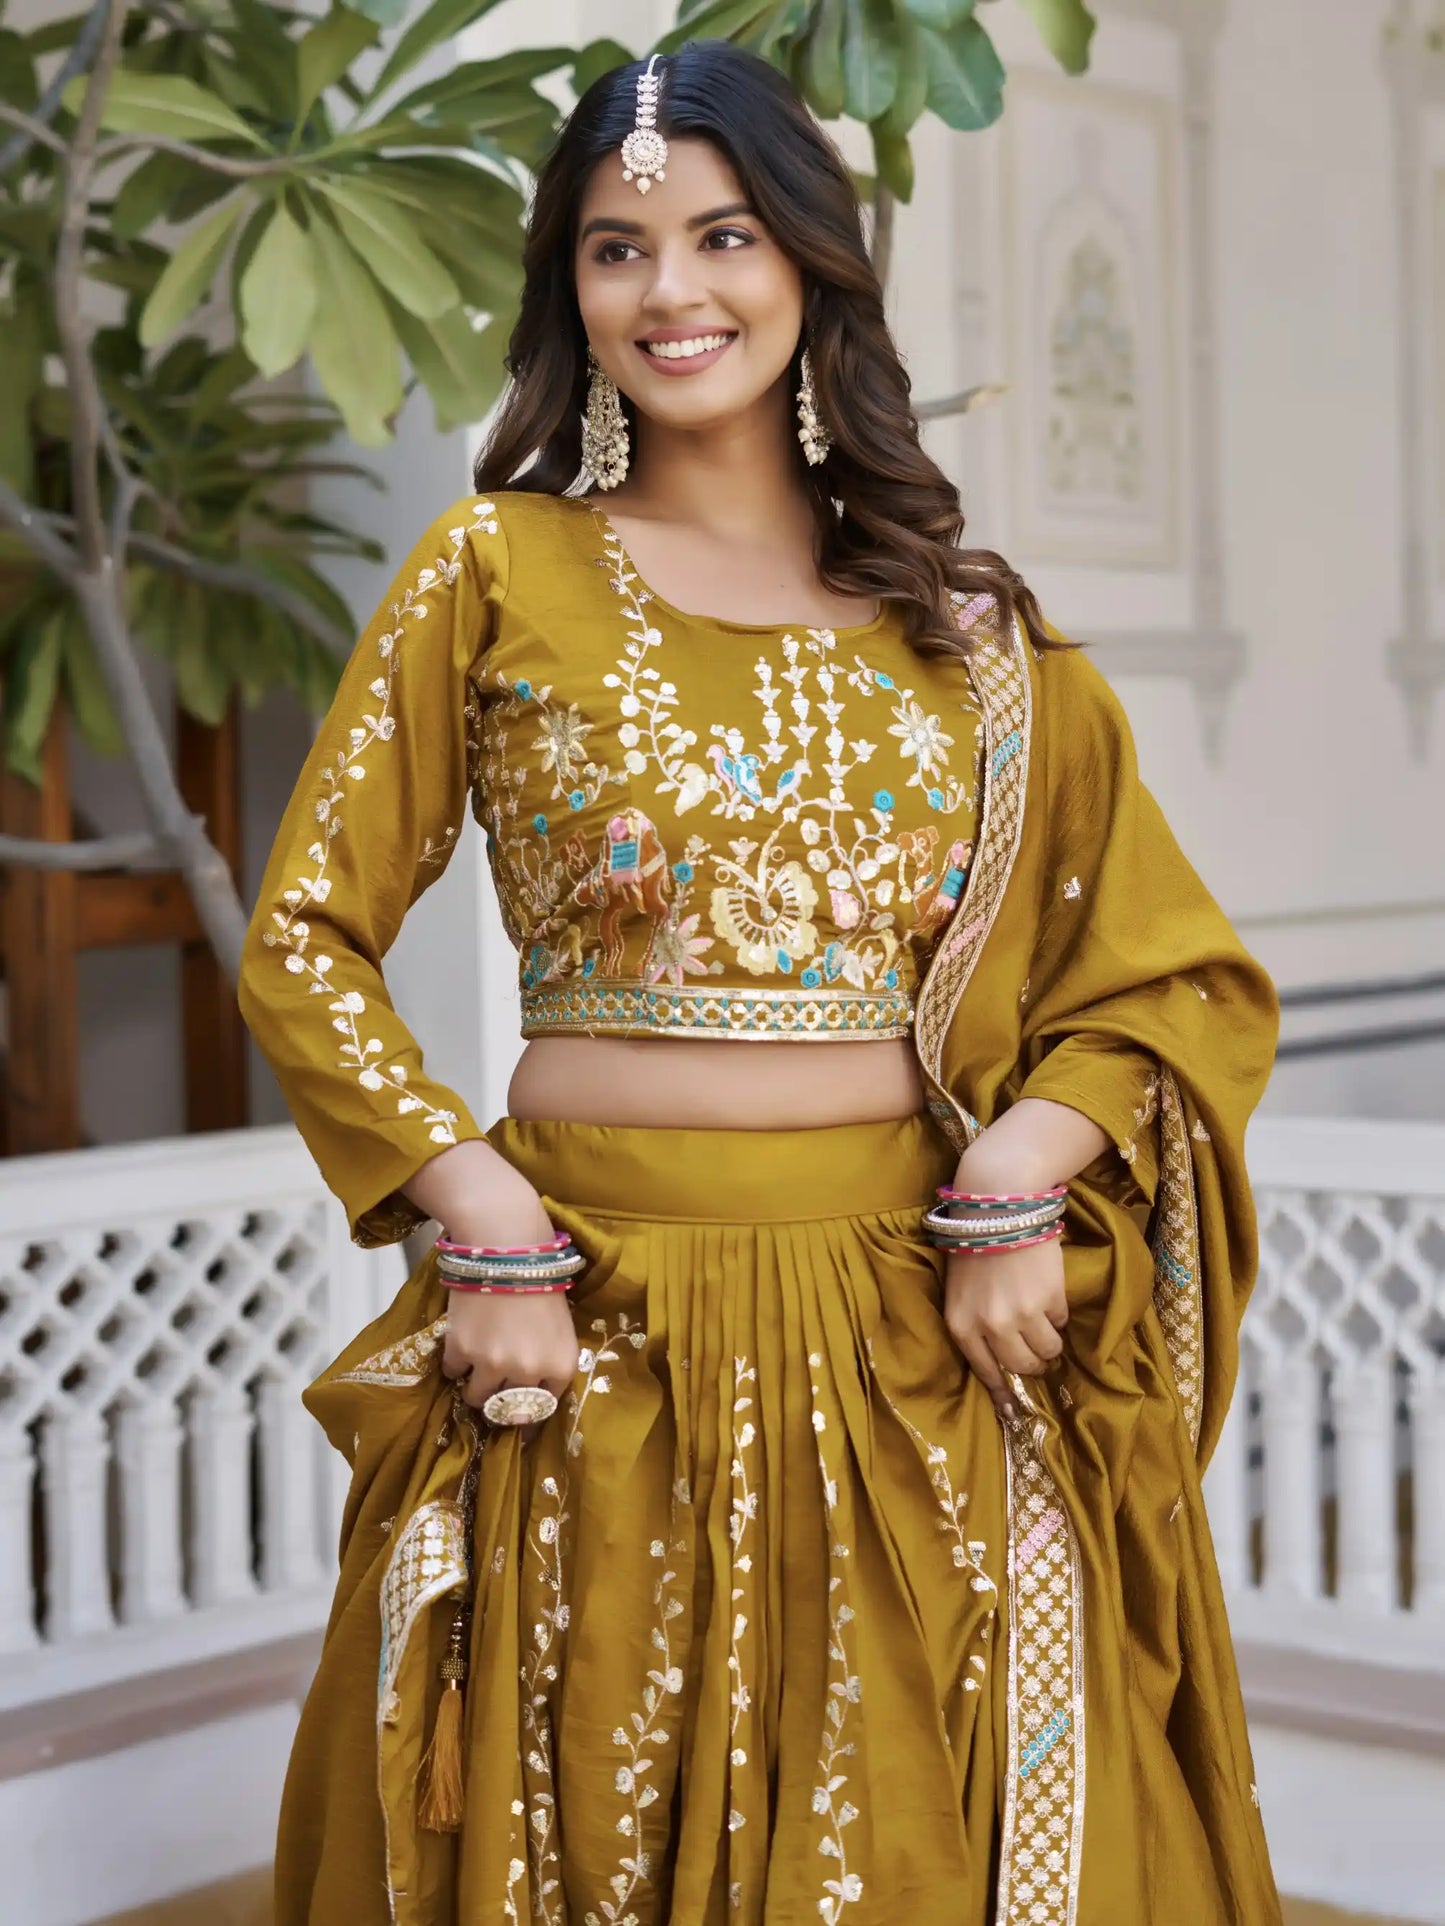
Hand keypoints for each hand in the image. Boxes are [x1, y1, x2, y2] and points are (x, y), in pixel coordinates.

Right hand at [436, 1194, 579, 1413]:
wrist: (506, 1245)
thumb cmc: (540, 1278)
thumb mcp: (560, 1325)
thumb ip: (547, 1361)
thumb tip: (528, 1392)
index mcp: (561, 1365)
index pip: (545, 1407)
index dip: (531, 1407)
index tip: (520, 1411)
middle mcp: (529, 1372)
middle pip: (509, 1409)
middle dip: (501, 1402)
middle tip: (494, 1388)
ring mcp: (493, 1364)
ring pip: (477, 1397)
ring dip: (475, 1386)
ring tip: (475, 1366)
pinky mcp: (461, 1350)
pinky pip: (452, 1372)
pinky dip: (454, 1363)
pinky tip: (461, 1343)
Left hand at [942, 1236, 1067, 1419]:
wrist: (997, 1207)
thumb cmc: (974, 1248)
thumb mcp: (960, 1292)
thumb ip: (976, 1325)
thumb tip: (1002, 1361)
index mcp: (961, 1327)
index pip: (986, 1373)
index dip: (1003, 1394)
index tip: (1014, 1412)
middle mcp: (990, 1327)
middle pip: (1022, 1367)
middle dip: (1035, 1366)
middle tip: (1041, 1356)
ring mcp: (1021, 1315)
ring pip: (1048, 1350)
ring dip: (1050, 1343)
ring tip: (1046, 1326)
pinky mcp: (1049, 1300)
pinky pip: (1060, 1322)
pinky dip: (1058, 1315)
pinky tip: (1048, 1294)